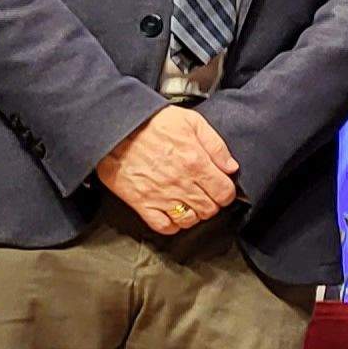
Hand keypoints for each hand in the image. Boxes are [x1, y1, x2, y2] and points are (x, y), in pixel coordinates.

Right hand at [98, 105, 239, 234]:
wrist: (116, 128)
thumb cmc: (151, 122)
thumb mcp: (192, 121)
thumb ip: (216, 145)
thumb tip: (230, 167)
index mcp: (195, 162)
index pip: (225, 192)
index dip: (227, 192)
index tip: (222, 188)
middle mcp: (180, 182)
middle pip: (209, 209)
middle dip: (212, 204)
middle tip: (206, 195)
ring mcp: (160, 195)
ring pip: (189, 220)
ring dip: (194, 215)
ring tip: (190, 204)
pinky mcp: (141, 203)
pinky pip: (163, 226)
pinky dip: (172, 225)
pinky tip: (173, 214)